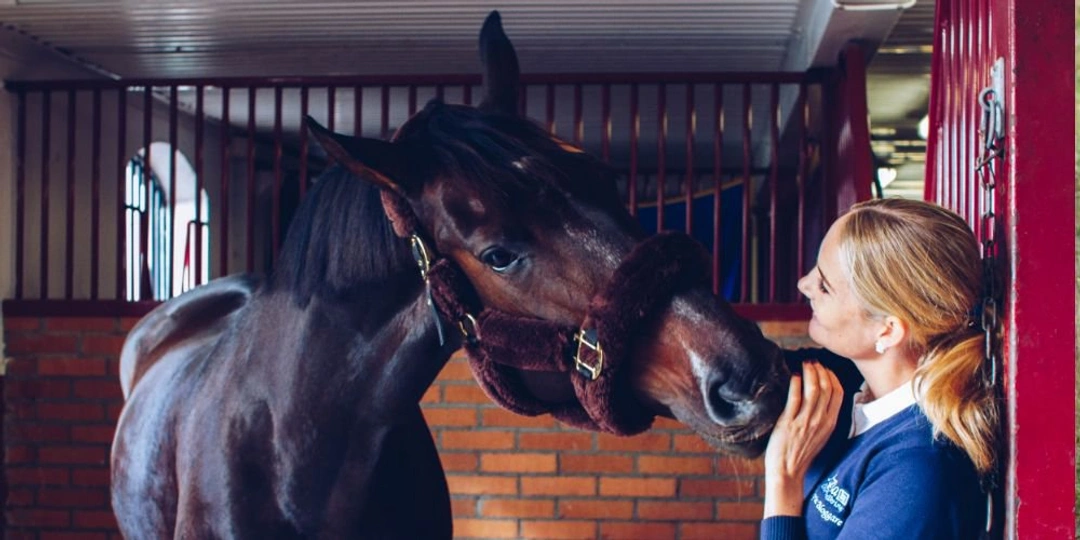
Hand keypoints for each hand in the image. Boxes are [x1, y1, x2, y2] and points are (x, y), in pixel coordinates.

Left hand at [763, 361, 843, 516]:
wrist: (787, 471)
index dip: (832, 377)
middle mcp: (820, 421)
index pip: (838, 393)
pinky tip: (793, 376)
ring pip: (813, 390)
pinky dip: (795, 384)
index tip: (825, 368)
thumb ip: (824, 418)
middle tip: (813, 362)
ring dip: (809, 373)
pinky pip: (794, 399)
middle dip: (821, 370)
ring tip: (805, 364)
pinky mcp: (789, 423)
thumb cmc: (801, 453)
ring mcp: (805, 422)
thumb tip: (823, 397)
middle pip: (826, 388)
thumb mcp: (821, 435)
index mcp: (830, 423)